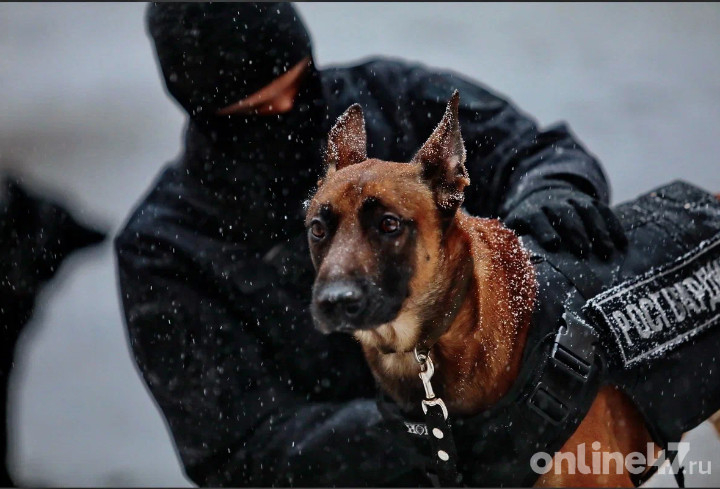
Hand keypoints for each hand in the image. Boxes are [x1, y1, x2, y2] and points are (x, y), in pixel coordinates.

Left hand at [504, 188, 626, 257]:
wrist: (541, 196)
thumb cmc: (527, 228)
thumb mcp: (516, 233)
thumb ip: (514, 249)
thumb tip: (511, 274)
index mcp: (531, 212)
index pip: (536, 217)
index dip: (544, 229)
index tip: (553, 244)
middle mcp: (552, 202)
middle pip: (563, 213)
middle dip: (574, 231)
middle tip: (582, 251)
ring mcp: (572, 200)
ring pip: (586, 209)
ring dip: (598, 229)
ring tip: (606, 251)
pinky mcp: (590, 201)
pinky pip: (604, 209)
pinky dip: (614, 226)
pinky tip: (622, 243)